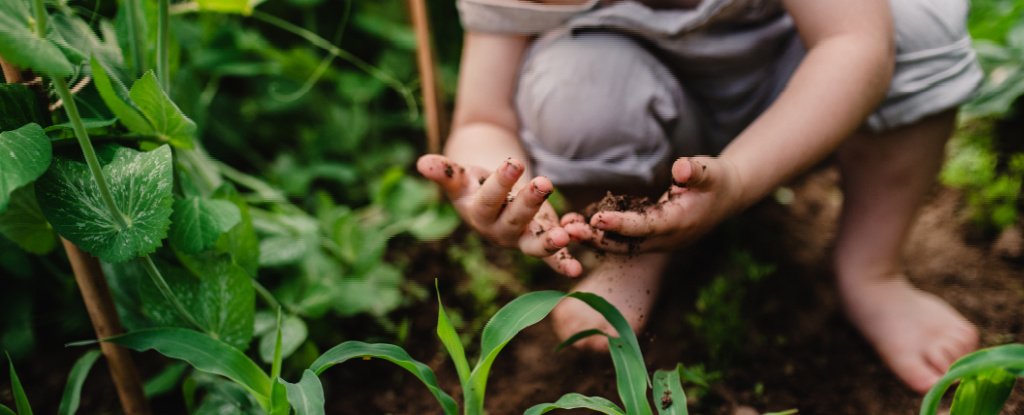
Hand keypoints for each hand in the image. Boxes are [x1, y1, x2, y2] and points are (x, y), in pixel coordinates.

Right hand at [417, 154, 582, 276]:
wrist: (488, 200)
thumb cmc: (472, 186)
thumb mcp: (460, 177)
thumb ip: (445, 172)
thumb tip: (422, 163)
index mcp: (478, 213)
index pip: (489, 198)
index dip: (501, 182)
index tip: (514, 161)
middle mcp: (499, 231)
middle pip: (514, 220)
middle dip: (530, 203)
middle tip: (544, 183)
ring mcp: (521, 240)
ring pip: (535, 245)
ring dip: (552, 242)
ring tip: (570, 234)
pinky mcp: (540, 243)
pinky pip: (554, 257)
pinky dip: (568, 259)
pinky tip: (582, 249)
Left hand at [563, 156, 742, 253]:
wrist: (725, 197)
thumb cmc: (716, 180)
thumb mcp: (711, 171)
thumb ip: (695, 171)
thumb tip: (681, 168)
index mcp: (679, 223)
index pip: (646, 226)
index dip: (621, 224)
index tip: (597, 218)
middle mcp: (665, 238)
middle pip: (626, 243)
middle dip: (596, 237)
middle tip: (567, 229)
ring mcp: (656, 241)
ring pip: (620, 244)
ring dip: (592, 238)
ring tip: (563, 227)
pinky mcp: (649, 237)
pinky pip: (620, 239)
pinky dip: (599, 233)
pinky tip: (574, 224)